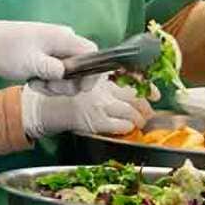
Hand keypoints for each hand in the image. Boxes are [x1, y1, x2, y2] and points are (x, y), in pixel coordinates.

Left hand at [0, 18, 96, 80]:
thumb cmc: (6, 50)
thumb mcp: (31, 63)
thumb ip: (55, 70)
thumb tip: (73, 77)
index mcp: (63, 37)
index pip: (92, 52)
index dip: (92, 72)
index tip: (80, 88)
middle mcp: (62, 41)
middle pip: (81, 67)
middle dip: (66, 83)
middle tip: (46, 87)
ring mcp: (54, 49)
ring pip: (68, 73)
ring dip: (54, 84)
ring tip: (34, 83)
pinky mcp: (46, 57)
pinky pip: (56, 73)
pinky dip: (47, 81)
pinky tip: (32, 80)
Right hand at [21, 74, 151, 138]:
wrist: (48, 107)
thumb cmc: (68, 94)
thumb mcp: (87, 80)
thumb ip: (106, 80)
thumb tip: (129, 85)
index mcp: (102, 77)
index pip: (132, 78)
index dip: (148, 87)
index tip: (156, 94)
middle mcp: (104, 89)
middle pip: (136, 97)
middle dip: (146, 107)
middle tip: (149, 113)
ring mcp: (101, 105)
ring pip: (131, 112)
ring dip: (139, 119)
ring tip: (140, 122)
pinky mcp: (97, 122)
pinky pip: (120, 125)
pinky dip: (127, 126)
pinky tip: (127, 128)